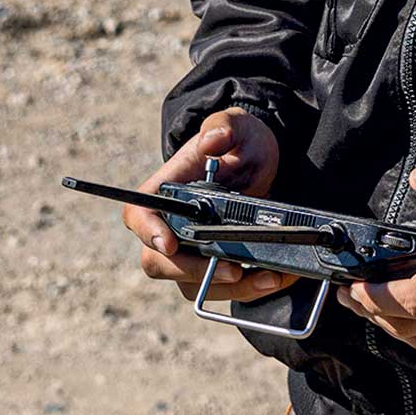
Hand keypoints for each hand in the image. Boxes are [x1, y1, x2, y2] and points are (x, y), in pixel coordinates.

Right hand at [123, 108, 290, 306]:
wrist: (258, 161)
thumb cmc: (239, 141)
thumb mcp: (237, 125)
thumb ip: (223, 126)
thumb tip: (211, 141)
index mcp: (165, 190)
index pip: (139, 215)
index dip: (148, 232)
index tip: (169, 243)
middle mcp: (169, 225)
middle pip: (160, 262)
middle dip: (195, 272)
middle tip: (234, 269)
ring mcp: (189, 250)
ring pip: (193, 285)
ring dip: (229, 287)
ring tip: (269, 277)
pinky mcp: (213, 265)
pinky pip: (221, 288)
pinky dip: (249, 288)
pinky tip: (277, 276)